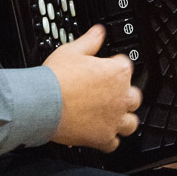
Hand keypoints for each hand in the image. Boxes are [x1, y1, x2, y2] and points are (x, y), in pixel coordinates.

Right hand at [42, 24, 142, 152]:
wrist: (42, 103)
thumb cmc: (56, 78)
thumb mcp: (72, 50)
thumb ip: (90, 40)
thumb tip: (99, 32)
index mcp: (117, 73)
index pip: (125, 65)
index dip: (113, 65)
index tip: (104, 67)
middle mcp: (121, 97)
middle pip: (134, 96)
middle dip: (124, 93)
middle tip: (109, 92)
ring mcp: (113, 119)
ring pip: (130, 122)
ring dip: (123, 118)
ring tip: (112, 115)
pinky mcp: (103, 138)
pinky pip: (114, 143)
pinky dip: (109, 139)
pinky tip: (101, 133)